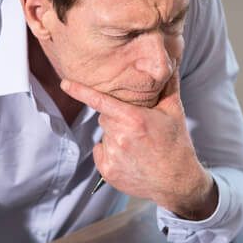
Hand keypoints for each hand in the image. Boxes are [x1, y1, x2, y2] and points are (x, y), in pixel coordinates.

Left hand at [61, 70, 216, 219]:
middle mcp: (120, 136)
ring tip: (137, 146)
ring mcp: (112, 154)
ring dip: (115, 136)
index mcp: (133, 118)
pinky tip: (129, 158)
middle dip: (117, 118)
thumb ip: (168, 84)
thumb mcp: (174, 111)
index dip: (80, 91)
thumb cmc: (176, 144)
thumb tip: (170, 60)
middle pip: (104, 116)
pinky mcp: (107, 170)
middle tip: (138, 128)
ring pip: (103, 134)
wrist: (178, 181)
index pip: (100, 100)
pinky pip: (100, 152)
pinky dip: (110, 153)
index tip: (64, 83)